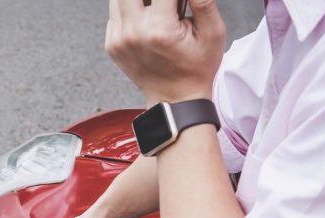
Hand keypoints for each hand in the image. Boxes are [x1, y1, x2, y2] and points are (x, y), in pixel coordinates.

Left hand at [106, 0, 225, 104]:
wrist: (174, 99)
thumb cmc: (197, 67)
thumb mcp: (213, 33)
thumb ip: (203, 2)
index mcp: (159, 30)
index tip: (179, 3)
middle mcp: (133, 33)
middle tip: (165, 5)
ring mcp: (118, 40)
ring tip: (157, 8)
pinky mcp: (111, 45)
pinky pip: (114, 14)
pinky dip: (129, 9)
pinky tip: (147, 20)